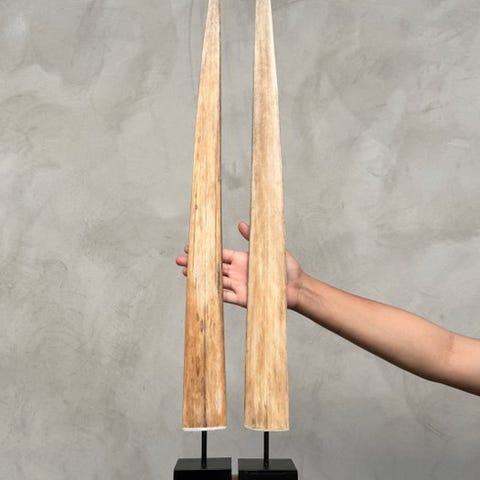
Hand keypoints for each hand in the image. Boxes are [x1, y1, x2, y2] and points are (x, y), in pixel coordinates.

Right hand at [175, 222, 303, 308]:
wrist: (296, 288)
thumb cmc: (286, 267)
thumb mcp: (270, 247)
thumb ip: (253, 237)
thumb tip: (241, 223)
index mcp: (242, 259)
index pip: (219, 254)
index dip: (205, 251)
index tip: (190, 247)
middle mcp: (237, 272)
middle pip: (212, 267)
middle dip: (196, 263)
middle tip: (179, 261)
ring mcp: (238, 286)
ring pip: (214, 281)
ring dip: (200, 277)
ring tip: (184, 273)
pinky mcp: (242, 299)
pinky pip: (224, 297)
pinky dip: (212, 294)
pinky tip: (199, 289)